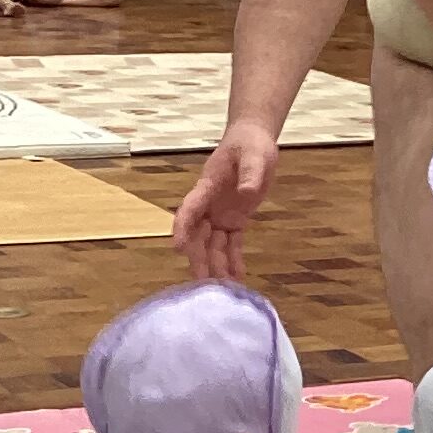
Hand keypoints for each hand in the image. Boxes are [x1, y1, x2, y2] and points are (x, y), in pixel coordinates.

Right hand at [173, 120, 279, 281]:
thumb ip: (250, 173)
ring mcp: (220, 214)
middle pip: (198, 235)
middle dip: (199, 257)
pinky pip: (231, 243)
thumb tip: (248, 193)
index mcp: (206, 187)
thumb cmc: (249, 146)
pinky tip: (238, 277)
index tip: (178, 248)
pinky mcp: (234, 220)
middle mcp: (208, 205)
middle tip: (203, 281)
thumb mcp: (254, 155)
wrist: (253, 143)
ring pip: (213, 244)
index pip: (189, 210)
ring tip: (222, 288)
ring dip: (216, 264)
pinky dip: (233, 259)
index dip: (182, 229)